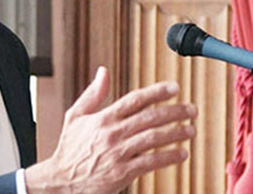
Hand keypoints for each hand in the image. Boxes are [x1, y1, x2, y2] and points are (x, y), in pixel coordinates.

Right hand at [25, 67, 196, 193]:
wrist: (61, 181)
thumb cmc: (69, 149)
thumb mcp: (75, 116)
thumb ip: (92, 93)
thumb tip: (103, 72)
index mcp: (103, 118)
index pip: (135, 100)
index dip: (157, 92)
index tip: (174, 87)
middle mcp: (112, 133)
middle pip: (150, 117)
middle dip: (174, 112)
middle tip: (191, 109)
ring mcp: (118, 153)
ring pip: (153, 138)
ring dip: (176, 133)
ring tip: (190, 130)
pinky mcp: (123, 172)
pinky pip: (151, 162)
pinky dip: (168, 157)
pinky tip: (181, 154)